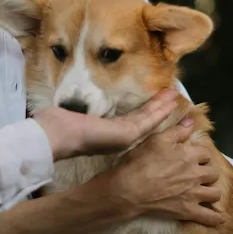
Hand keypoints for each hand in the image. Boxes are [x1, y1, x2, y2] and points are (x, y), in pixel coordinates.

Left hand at [33, 88, 179, 161]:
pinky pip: (148, 120)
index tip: (157, 103)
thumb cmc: (61, 124)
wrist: (57, 135)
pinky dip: (160, 110)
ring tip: (175, 95)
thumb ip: (84, 112)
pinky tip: (170, 102)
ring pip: (149, 119)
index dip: (146, 112)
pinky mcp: (127, 134)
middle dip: (158, 108)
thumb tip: (77, 104)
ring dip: (162, 107)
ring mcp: (124, 137)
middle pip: (144, 120)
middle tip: (173, 97)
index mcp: (107, 134)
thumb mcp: (76, 114)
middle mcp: (118, 137)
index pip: (131, 121)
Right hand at [107, 121, 222, 227]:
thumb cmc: (140, 161)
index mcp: (189, 155)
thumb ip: (177, 130)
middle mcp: (196, 174)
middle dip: (207, 172)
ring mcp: (194, 194)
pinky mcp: (188, 211)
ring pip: (215, 193)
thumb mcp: (156, 139)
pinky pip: (209, 217)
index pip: (206, 153)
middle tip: (198, 173)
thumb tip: (191, 120)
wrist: (129, 189)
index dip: (200, 154)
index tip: (194, 156)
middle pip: (213, 173)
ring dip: (212, 191)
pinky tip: (220, 218)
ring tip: (205, 190)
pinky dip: (216, 218)